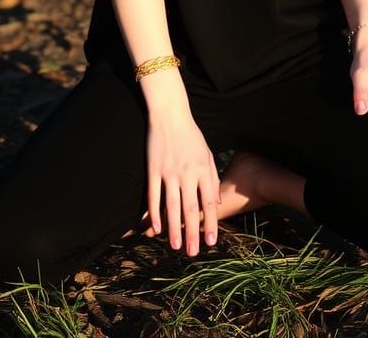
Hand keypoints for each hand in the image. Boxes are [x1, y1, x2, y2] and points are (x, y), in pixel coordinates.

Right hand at [142, 107, 221, 254]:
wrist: (170, 114)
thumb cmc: (191, 135)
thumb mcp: (207, 154)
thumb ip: (211, 178)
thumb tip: (214, 202)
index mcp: (203, 169)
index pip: (208, 202)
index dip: (210, 223)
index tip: (211, 242)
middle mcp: (187, 173)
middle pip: (190, 208)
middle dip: (192, 232)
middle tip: (193, 253)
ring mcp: (169, 172)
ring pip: (171, 205)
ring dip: (173, 227)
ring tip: (176, 246)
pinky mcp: (153, 169)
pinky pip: (153, 195)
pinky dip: (154, 212)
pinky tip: (156, 227)